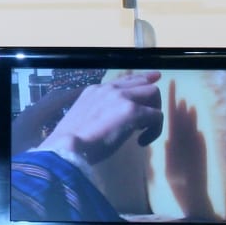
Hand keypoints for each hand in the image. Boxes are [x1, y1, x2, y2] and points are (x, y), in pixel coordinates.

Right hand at [35, 71, 163, 166]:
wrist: (68, 147)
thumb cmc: (70, 141)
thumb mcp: (81, 117)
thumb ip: (97, 112)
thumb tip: (109, 121)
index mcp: (95, 90)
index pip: (125, 79)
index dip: (142, 79)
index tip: (154, 78)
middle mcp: (110, 89)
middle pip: (144, 83)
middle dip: (151, 102)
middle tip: (147, 120)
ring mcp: (122, 97)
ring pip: (154, 93)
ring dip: (154, 112)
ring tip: (144, 130)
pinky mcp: (132, 111)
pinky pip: (157, 115)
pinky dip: (154, 130)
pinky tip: (142, 142)